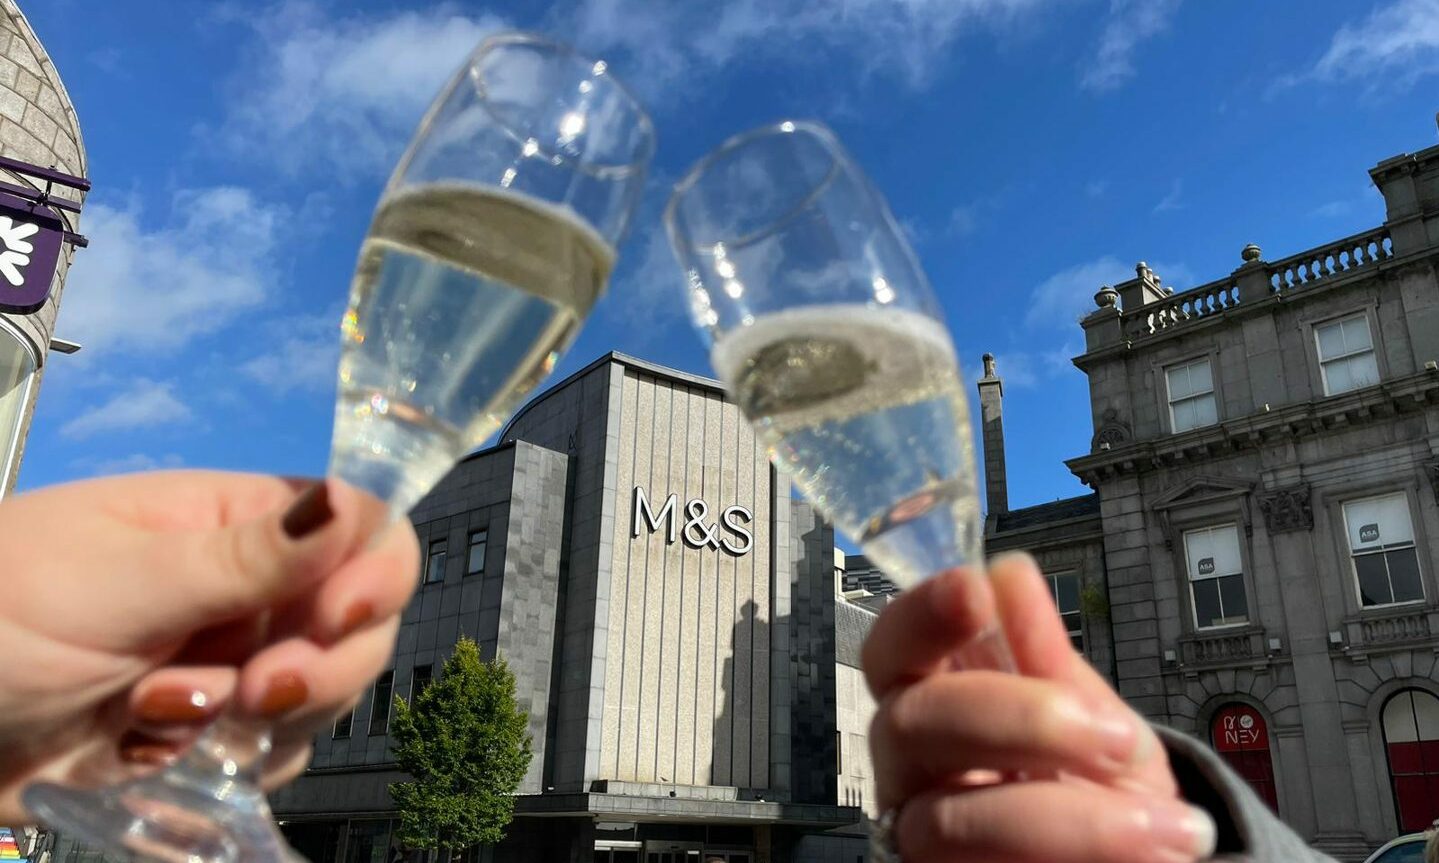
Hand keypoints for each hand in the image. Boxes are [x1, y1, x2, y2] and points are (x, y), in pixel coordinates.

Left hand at [0, 470, 419, 821]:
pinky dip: (231, 767)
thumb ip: (243, 558)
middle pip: (360, 626)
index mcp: (234, 522)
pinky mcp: (210, 736)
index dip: (373, 573)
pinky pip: (272, 757)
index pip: (360, 529)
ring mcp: (234, 665)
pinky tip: (151, 753)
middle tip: (253, 695)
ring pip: (322, 699)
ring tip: (155, 716)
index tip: (336, 619)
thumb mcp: (117, 582)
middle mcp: (252, 590)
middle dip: (320, 667)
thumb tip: (352, 499)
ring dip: (259, 723)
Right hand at [863, 553, 1217, 862]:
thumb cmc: (1099, 784)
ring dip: (1068, 819)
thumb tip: (1007, 573)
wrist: (1141, 861)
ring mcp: (920, 840)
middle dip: (1017, 719)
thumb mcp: (1093, 718)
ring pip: (946, 822)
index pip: (892, 651)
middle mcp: (911, 771)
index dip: (920, 616)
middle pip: (909, 724)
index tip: (974, 589)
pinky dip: (1073, 860)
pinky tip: (1144, 854)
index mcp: (934, 704)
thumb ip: (1046, 657)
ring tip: (1162, 825)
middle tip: (1114, 736)